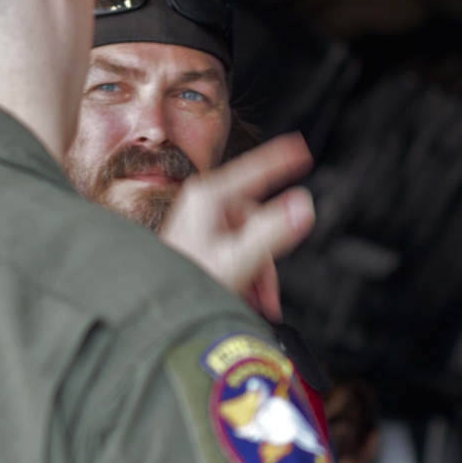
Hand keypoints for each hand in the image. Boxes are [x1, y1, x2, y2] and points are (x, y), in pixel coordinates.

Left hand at [159, 132, 314, 321]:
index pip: (256, 170)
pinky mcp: (201, 241)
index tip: (302, 150)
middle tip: (267, 295)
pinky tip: (244, 295)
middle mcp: (205, 205)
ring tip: (254, 301)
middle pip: (259, 221)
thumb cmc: (186, 285)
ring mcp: (202, 222)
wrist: (159, 313)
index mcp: (211, 198)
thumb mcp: (238, 259)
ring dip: (258, 273)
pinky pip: (237, 249)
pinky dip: (246, 273)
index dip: (282, 160)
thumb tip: (302, 205)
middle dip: (267, 261)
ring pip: (251, 240)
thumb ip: (274, 231)